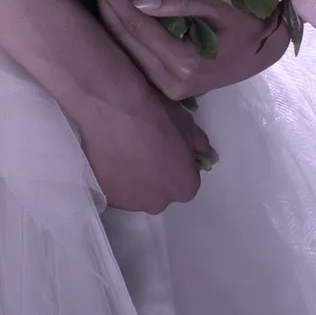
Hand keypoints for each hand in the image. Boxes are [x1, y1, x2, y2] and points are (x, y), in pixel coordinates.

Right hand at [70, 78, 213, 214]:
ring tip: (123, 151)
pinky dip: (113, 178)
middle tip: (144, 150)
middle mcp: (159, 203)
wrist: (111, 111)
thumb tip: (210, 157)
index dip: (178, 164)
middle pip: (160, 192)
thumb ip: (201, 146)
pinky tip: (108, 157)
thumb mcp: (188, 124)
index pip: (186, 181)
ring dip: (133, 178)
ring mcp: (130, 203)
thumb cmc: (155, 117)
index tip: (168, 149)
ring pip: (136, 193)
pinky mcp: (106, 198)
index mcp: (184, 188)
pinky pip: (114, 190)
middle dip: (156, 176)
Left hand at [93, 0, 290, 103]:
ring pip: (126, 54)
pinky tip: (112, 15)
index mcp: (186, 63)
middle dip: (105, 9)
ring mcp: (168, 90)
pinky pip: (136, 61)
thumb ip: (180, 3)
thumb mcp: (220, 6)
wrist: (264, 51)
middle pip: (125, 42)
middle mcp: (172, 83)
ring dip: (109, 23)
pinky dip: (122, 36)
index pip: (137, 26)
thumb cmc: (247, 23)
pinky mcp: (167, 90)